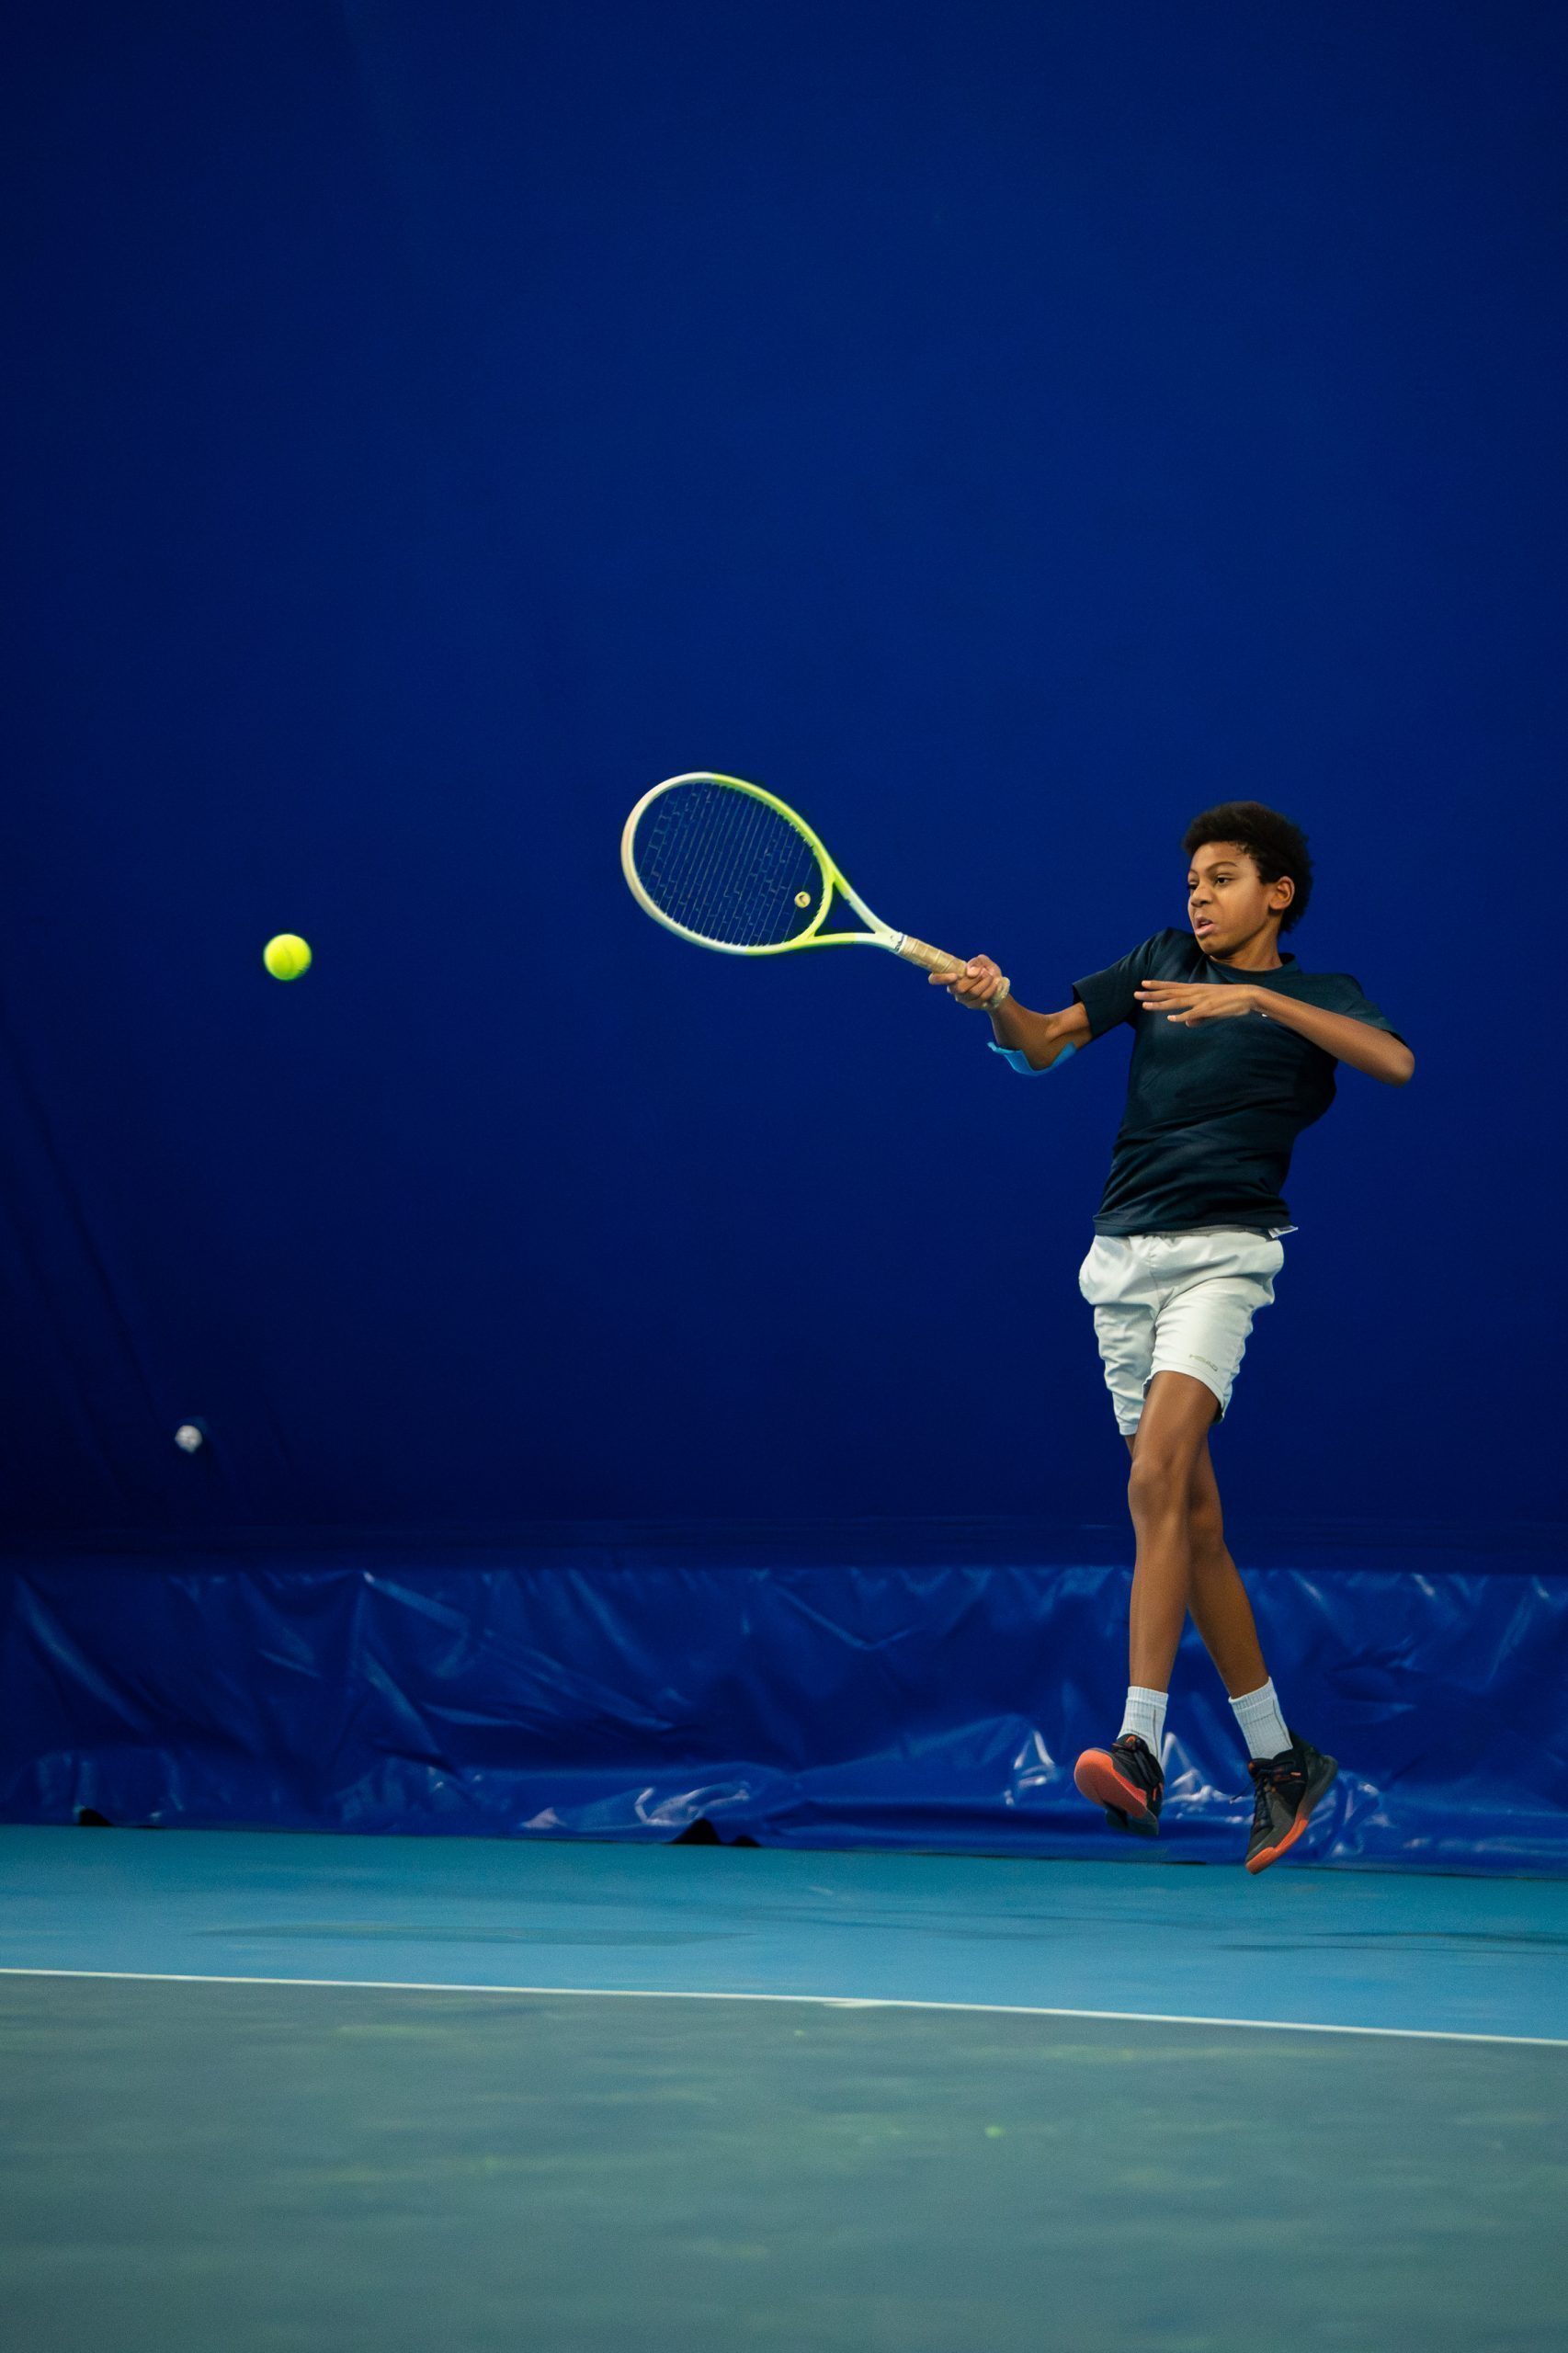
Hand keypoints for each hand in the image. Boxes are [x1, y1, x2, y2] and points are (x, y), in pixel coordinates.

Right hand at [930, 954, 1005, 1010]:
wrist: (999, 986)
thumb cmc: (986, 971)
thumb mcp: (983, 962)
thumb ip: (976, 962)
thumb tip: (970, 972)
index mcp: (951, 976)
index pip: (934, 979)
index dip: (940, 978)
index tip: (954, 975)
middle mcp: (953, 989)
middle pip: (959, 988)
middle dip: (975, 979)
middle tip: (984, 972)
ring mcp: (962, 998)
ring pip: (972, 993)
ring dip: (985, 982)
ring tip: (992, 976)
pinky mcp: (972, 1005)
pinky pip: (981, 998)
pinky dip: (990, 989)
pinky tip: (995, 983)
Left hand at [1134, 980, 1260, 1025]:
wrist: (1247, 995)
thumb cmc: (1229, 1002)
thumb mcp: (1210, 1009)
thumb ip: (1197, 1017)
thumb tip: (1185, 1024)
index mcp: (1195, 989)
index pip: (1172, 986)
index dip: (1157, 985)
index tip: (1143, 983)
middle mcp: (1195, 992)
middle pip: (1169, 993)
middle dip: (1152, 994)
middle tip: (1135, 994)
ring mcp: (1201, 1000)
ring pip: (1176, 1002)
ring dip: (1160, 1004)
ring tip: (1145, 1006)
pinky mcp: (1209, 1008)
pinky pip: (1193, 1014)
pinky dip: (1182, 1016)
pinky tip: (1171, 1019)